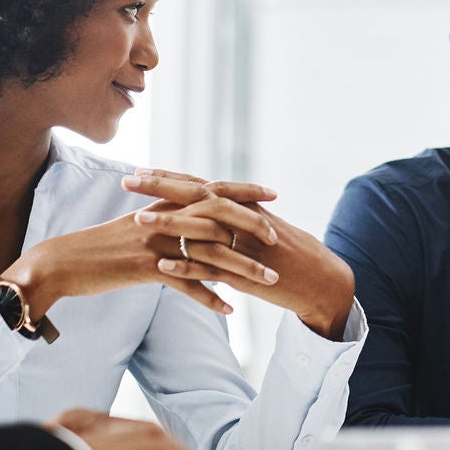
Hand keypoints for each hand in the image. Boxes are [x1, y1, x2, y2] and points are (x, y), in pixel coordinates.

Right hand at [3, 209, 276, 318]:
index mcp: (164, 204)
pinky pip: (186, 283)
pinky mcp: (146, 268)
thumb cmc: (101, 246)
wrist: (63, 261)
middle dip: (251, 226)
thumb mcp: (137, 226)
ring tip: (269, 281)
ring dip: (243, 269)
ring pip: (209, 253)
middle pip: (217, 216)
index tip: (272, 194)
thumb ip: (167, 218)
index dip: (243, 191)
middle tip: (278, 238)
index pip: (211, 191)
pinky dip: (209, 298)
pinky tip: (229, 310)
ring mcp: (156, 242)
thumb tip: (194, 219)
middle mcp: (163, 218)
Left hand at [122, 168, 356, 338]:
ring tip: (137, 221)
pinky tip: (163, 267)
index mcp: (244, 206)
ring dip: (169, 225)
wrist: (321, 280)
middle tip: (128, 180)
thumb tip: (206, 208)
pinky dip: (188, 267)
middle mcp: (244, 219)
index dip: (171, 177)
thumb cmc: (291, 253)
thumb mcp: (263, 226)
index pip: (202, 185)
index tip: (141, 169)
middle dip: (161, 188)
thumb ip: (236, 216)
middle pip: (197, 197)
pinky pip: (213, 269)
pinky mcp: (247, 274)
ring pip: (202, 231)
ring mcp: (244, 246)